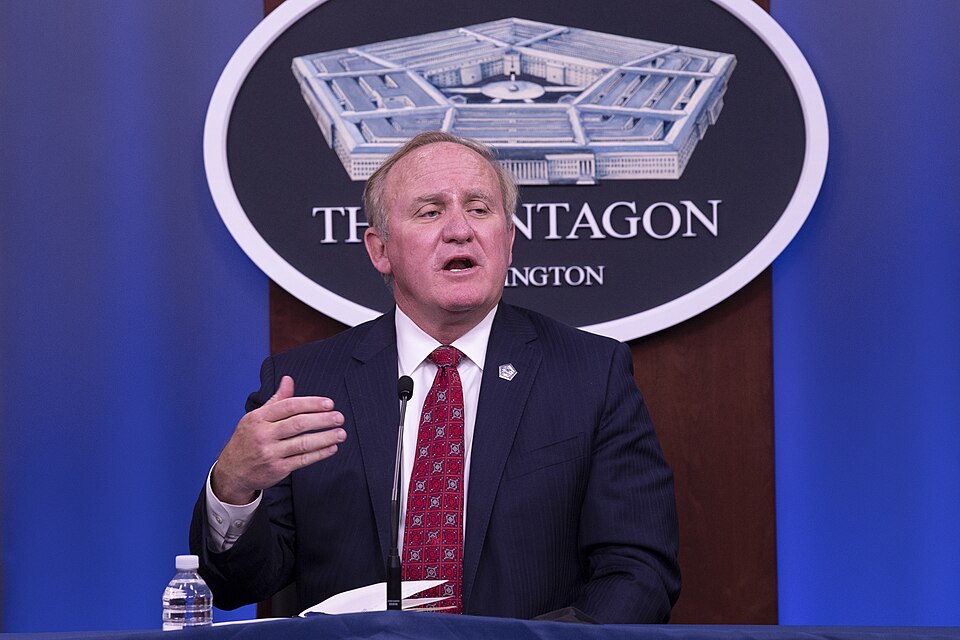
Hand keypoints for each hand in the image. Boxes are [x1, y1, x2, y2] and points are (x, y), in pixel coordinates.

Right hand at [211, 376, 346, 503]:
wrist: (232, 471)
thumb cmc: (248, 439)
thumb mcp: (256, 417)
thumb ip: (277, 400)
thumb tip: (288, 379)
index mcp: (259, 418)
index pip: (289, 406)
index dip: (311, 403)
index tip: (329, 403)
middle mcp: (263, 435)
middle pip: (298, 424)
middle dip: (322, 420)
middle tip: (339, 417)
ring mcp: (270, 453)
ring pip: (303, 443)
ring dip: (325, 438)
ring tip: (341, 433)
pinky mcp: (277, 469)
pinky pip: (302, 460)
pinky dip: (319, 454)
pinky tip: (332, 448)